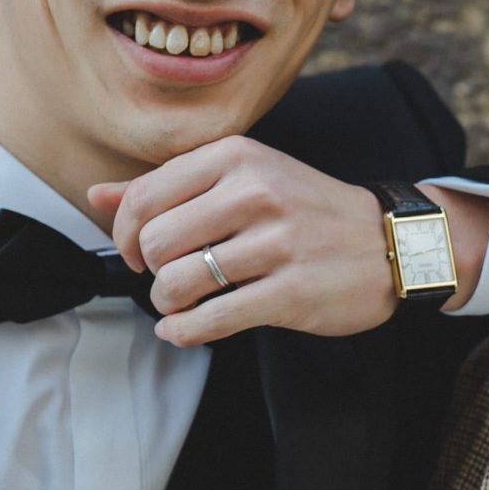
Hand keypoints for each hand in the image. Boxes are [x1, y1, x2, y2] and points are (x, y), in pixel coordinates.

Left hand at [89, 136, 407, 345]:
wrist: (390, 242)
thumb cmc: (307, 210)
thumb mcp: (245, 177)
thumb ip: (170, 185)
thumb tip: (97, 195)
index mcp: (237, 157)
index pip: (144, 197)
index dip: (124, 234)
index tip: (136, 253)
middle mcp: (255, 193)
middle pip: (154, 242)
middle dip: (149, 270)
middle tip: (168, 277)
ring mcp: (275, 244)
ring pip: (178, 282)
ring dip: (168, 304)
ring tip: (182, 304)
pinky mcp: (291, 291)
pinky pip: (212, 319)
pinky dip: (185, 332)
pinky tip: (185, 330)